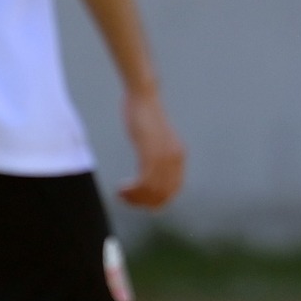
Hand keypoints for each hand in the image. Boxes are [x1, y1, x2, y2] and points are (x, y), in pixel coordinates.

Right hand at [116, 88, 185, 209]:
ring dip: (135, 198)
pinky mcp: (151, 154)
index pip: (172, 192)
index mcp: (179, 157)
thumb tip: (148, 178)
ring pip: (152, 192)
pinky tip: (121, 187)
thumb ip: (156, 158)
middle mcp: (175, 160)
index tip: (137, 200)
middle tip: (125, 199)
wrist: (143, 97)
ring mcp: (164, 158)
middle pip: (163, 196)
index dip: (154, 201)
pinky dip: (132, 191)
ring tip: (121, 194)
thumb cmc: (145, 116)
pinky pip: (144, 183)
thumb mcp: (155, 140)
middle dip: (143, 202)